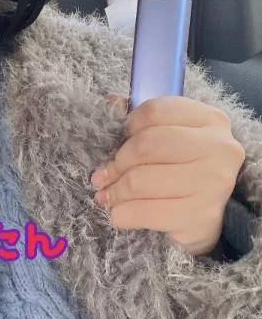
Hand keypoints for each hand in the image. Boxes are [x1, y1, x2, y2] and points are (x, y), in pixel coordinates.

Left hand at [90, 94, 245, 255]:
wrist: (213, 212)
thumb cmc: (185, 167)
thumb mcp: (173, 136)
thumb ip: (144, 120)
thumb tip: (111, 103)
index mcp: (210, 119)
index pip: (155, 111)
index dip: (129, 125)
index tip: (120, 139)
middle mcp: (218, 148)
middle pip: (146, 146)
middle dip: (116, 163)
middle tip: (101, 176)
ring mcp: (213, 183)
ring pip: (141, 181)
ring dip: (115, 191)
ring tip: (105, 195)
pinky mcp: (202, 215)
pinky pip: (147, 212)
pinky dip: (123, 214)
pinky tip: (118, 213)